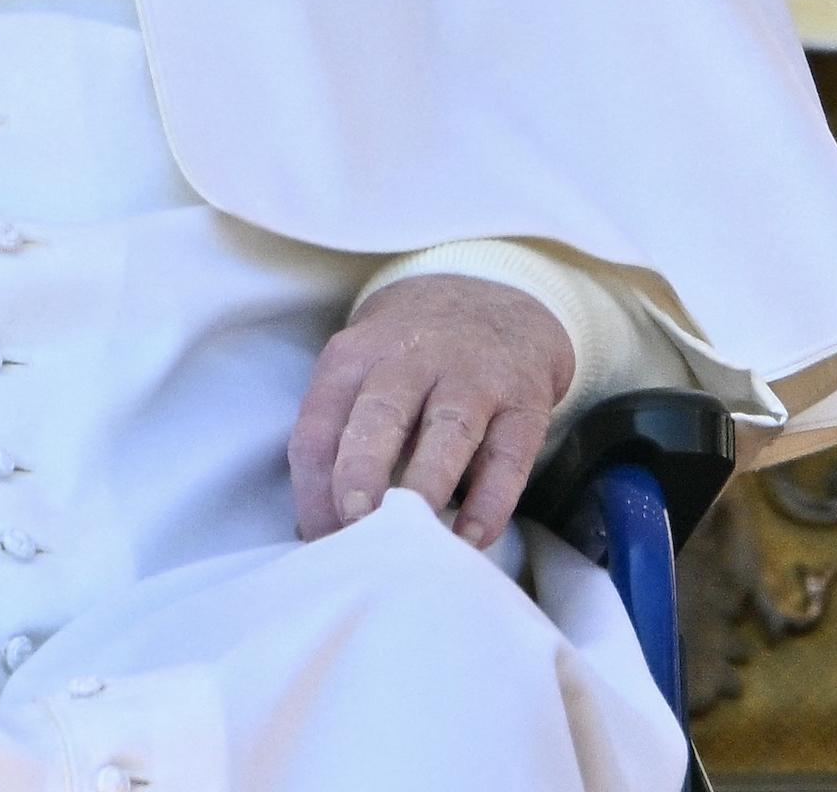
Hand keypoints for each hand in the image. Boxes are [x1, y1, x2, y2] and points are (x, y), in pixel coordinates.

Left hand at [287, 275, 573, 549]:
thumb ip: (339, 436)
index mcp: (355, 357)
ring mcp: (472, 377)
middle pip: (378, 415)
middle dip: (360, 470)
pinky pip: (509, 455)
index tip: (318, 540)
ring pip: (447, 430)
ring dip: (427, 483)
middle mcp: (411, 360)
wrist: (496, 296)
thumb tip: (314, 528)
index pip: (319, 423)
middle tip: (352, 524)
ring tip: (412, 537)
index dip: (312, 486)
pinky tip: (473, 537)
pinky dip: (491, 499)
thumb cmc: (410, 356)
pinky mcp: (524, 401)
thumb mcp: (363, 370)